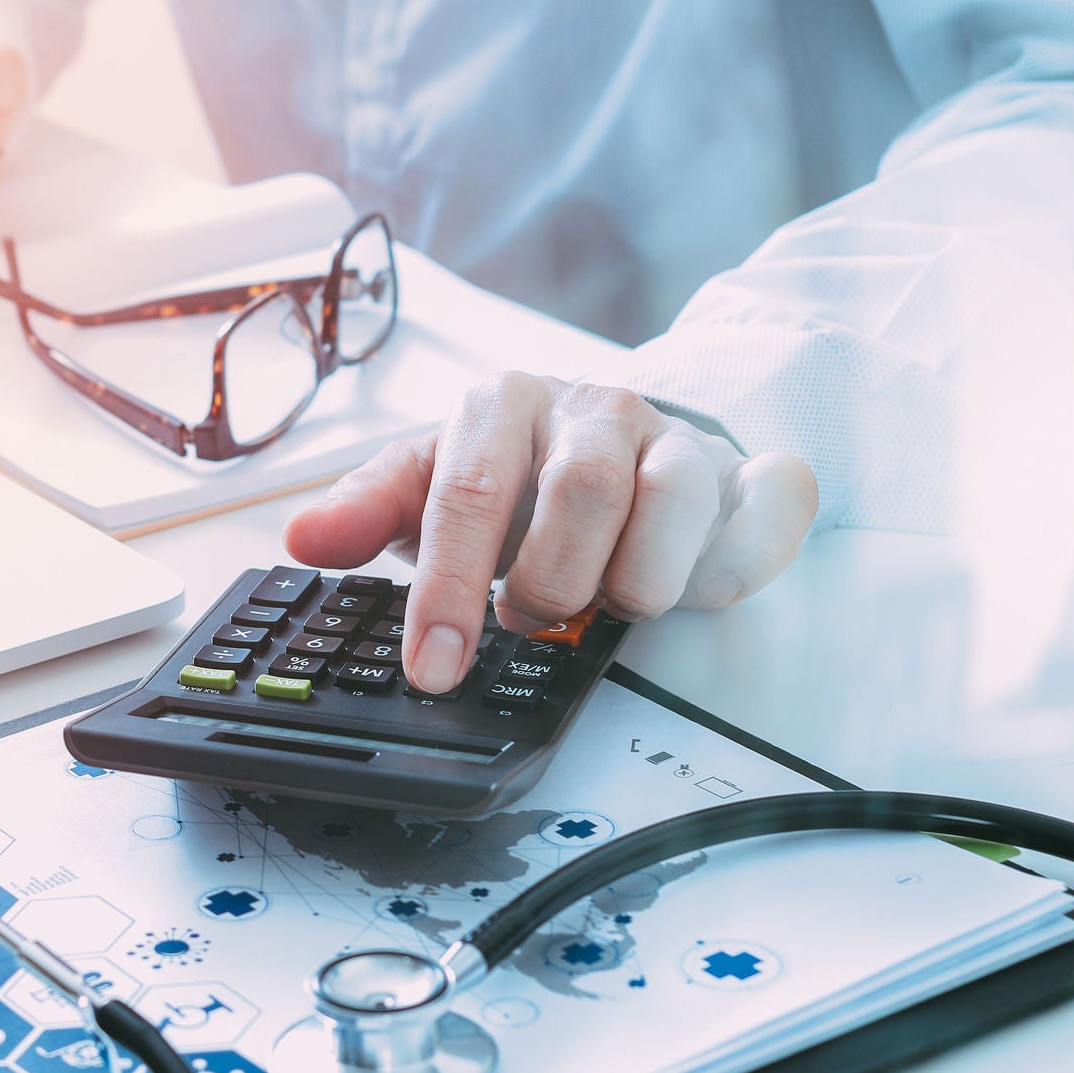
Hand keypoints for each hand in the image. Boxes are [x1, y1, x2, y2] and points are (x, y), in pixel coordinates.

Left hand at [284, 373, 818, 692]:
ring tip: (608, 606)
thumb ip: (367, 510)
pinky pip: (771, 502)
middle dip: (549, 582)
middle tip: (531, 618)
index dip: (448, 589)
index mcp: (502, 405)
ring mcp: (677, 436)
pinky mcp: (747, 470)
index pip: (468, 494)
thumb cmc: (511, 471)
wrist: (610, 433)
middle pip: (580, 495)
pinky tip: (700, 590)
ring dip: (638, 580)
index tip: (435, 667)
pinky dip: (738, 559)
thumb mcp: (427, 481)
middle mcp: (594, 408)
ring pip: (674, 498)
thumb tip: (303, 537)